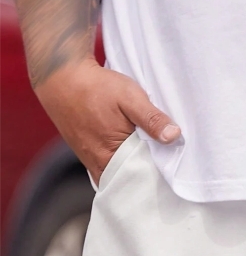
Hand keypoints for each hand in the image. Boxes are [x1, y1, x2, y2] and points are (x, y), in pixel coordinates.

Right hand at [35, 57, 180, 185]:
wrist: (61, 76)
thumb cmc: (96, 87)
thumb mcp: (130, 98)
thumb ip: (152, 118)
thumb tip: (174, 136)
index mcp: (111, 156)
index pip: (140, 179)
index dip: (158, 177)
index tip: (173, 172)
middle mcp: (98, 165)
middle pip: (129, 180)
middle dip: (147, 176)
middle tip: (167, 169)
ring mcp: (91, 161)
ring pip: (119, 174)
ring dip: (135, 169)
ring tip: (153, 161)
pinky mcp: (87, 154)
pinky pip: (109, 167)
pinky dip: (123, 164)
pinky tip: (134, 153)